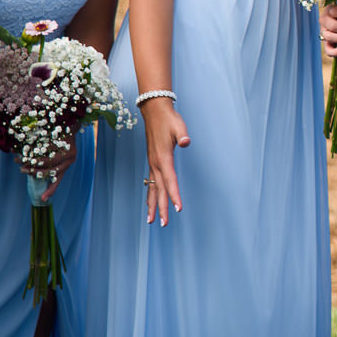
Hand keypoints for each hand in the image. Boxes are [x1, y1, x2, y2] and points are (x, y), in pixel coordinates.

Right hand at [18, 135, 78, 201]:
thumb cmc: (58, 138)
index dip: (51, 189)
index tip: (43, 199)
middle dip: (32, 171)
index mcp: (67, 164)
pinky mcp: (64, 139)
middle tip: (21, 169)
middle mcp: (69, 158)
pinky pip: (46, 147)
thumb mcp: (53, 152)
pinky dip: (34, 149)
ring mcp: (69, 149)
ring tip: (18, 158)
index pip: (58, 179)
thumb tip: (26, 170)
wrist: (69, 120)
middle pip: (48, 170)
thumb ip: (44, 162)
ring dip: (30, 160)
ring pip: (46, 159)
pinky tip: (24, 147)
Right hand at [141, 98, 190, 226]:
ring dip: (153, 205)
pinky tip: (150, 202)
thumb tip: (186, 142)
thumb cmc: (169, 120)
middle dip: (162, 207)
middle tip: (164, 224)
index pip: (170, 181)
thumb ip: (182, 135)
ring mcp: (152, 164)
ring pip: (152, 189)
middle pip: (160, 190)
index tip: (178, 208)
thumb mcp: (179, 126)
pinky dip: (150, 194)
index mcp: (163, 158)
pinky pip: (151, 183)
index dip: (174, 195)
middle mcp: (156, 164)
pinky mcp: (152, 162)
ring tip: (151, 221)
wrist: (154, 112)